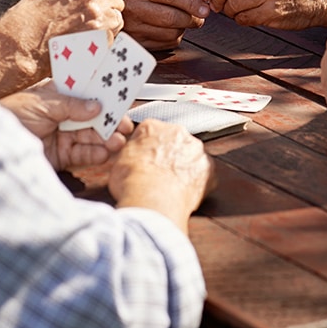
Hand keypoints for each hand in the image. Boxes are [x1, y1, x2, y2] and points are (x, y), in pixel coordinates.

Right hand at [0, 0, 124, 96]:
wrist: (18, 51)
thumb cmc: (25, 24)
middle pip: (116, 0)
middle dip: (107, 9)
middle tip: (90, 21)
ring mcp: (99, 19)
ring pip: (117, 20)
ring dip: (107, 27)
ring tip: (85, 35)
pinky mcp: (102, 40)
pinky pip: (113, 39)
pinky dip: (103, 43)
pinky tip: (85, 46)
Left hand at [0, 79, 133, 170]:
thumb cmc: (9, 116)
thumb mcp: (42, 103)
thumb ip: (71, 105)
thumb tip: (97, 106)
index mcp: (57, 95)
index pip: (85, 91)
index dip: (103, 93)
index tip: (121, 96)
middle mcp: (62, 114)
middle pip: (93, 116)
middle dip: (110, 120)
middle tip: (125, 124)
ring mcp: (62, 135)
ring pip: (91, 136)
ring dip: (106, 138)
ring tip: (118, 141)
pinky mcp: (60, 156)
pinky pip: (82, 154)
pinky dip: (95, 154)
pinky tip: (105, 153)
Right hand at [108, 119, 215, 233]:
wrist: (152, 201)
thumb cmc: (132, 182)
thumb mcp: (117, 162)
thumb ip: (129, 152)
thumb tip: (132, 155)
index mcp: (153, 127)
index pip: (151, 132)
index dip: (147, 149)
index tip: (146, 161)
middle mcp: (177, 132)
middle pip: (174, 141)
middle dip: (168, 156)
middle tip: (159, 175)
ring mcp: (195, 150)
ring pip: (191, 156)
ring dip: (184, 168)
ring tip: (171, 187)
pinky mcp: (209, 169)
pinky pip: (204, 174)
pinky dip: (197, 183)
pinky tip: (186, 194)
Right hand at [121, 0, 207, 49]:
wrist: (117, 5)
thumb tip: (201, 2)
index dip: (191, 4)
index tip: (205, 9)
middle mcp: (134, 7)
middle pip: (172, 18)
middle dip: (192, 19)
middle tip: (200, 17)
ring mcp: (133, 27)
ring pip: (171, 33)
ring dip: (183, 29)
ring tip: (184, 21)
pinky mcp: (137, 43)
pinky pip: (165, 44)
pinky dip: (174, 38)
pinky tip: (171, 29)